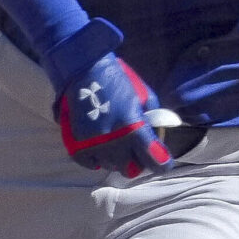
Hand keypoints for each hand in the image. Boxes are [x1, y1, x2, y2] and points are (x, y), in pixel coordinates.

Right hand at [55, 54, 173, 177]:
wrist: (84, 69)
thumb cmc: (118, 79)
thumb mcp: (145, 96)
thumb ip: (152, 119)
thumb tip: (155, 137)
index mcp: (134, 130)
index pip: (155, 162)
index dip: (161, 163)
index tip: (161, 158)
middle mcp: (114, 143)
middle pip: (131, 169)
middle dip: (137, 161)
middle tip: (135, 150)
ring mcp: (93, 146)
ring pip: (111, 166)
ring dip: (116, 158)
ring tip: (115, 143)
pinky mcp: (76, 145)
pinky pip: (91, 163)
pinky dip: (97, 159)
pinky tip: (100, 148)